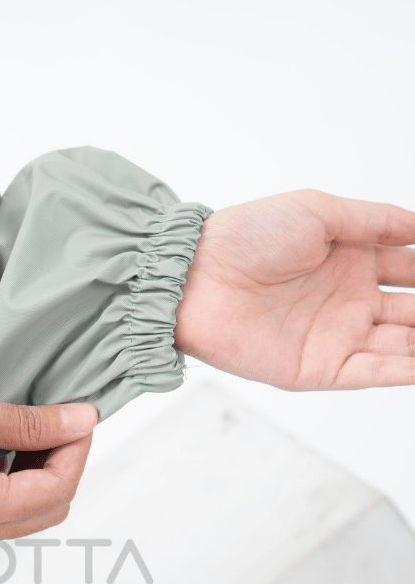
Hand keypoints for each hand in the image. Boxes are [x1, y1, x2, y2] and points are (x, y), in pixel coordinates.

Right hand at [0, 371, 97, 553]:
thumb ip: (26, 421)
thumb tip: (80, 421)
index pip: (54, 491)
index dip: (77, 449)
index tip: (82, 413)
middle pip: (43, 510)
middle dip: (63, 463)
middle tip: (62, 419)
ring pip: (18, 512)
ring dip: (36, 470)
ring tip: (32, 425)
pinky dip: (8, 476)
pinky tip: (2, 441)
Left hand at [173, 188, 414, 389]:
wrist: (191, 277)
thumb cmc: (245, 236)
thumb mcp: (317, 212)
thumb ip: (376, 220)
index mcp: (350, 258)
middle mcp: (349, 298)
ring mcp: (337, 334)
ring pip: (408, 343)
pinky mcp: (319, 368)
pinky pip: (380, 372)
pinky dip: (414, 369)